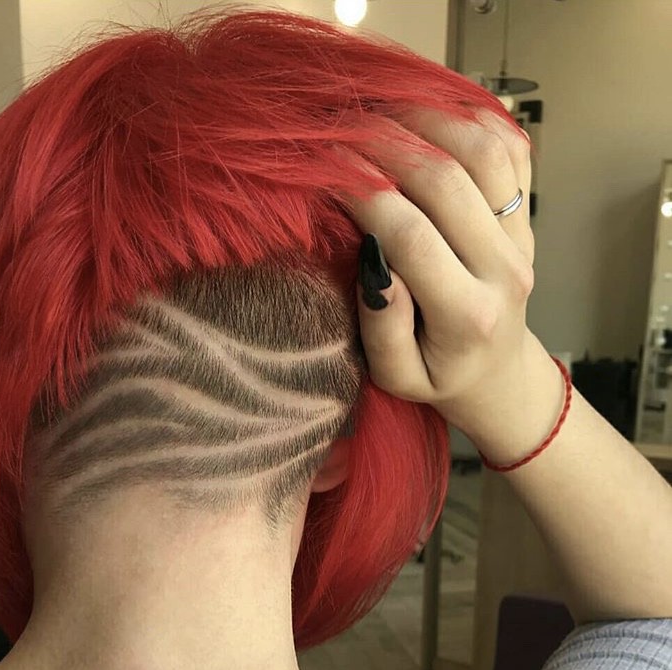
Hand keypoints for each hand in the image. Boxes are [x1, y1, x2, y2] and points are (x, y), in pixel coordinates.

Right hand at [344, 107, 537, 433]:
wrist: (497, 373)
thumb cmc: (438, 376)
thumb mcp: (397, 377)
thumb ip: (383, 329)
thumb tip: (373, 261)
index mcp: (468, 316)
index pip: (411, 237)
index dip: (362, 193)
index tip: (321, 168)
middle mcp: (504, 269)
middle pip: (447, 181)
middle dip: (385, 145)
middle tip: (338, 129)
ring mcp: (522, 236)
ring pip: (483, 151)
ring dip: (427, 120)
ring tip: (378, 112)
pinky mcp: (527, 214)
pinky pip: (509, 148)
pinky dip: (470, 120)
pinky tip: (427, 118)